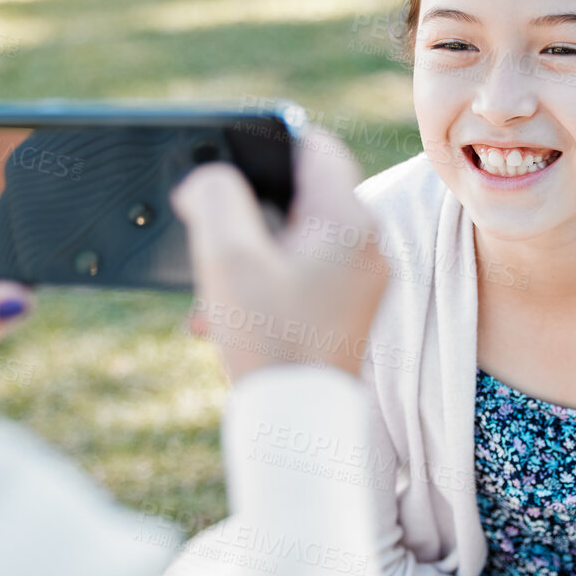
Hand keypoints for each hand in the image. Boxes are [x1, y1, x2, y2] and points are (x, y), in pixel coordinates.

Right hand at [170, 126, 387, 380]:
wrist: (297, 429)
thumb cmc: (270, 344)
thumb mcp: (228, 257)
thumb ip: (214, 197)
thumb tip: (208, 178)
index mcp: (349, 222)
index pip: (314, 146)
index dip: (265, 146)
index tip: (225, 166)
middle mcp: (367, 247)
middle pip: (300, 196)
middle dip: (246, 214)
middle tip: (212, 238)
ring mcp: (361, 282)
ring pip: (295, 239)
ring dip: (248, 256)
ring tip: (214, 294)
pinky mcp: (347, 311)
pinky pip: (302, 275)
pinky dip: (263, 284)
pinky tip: (226, 317)